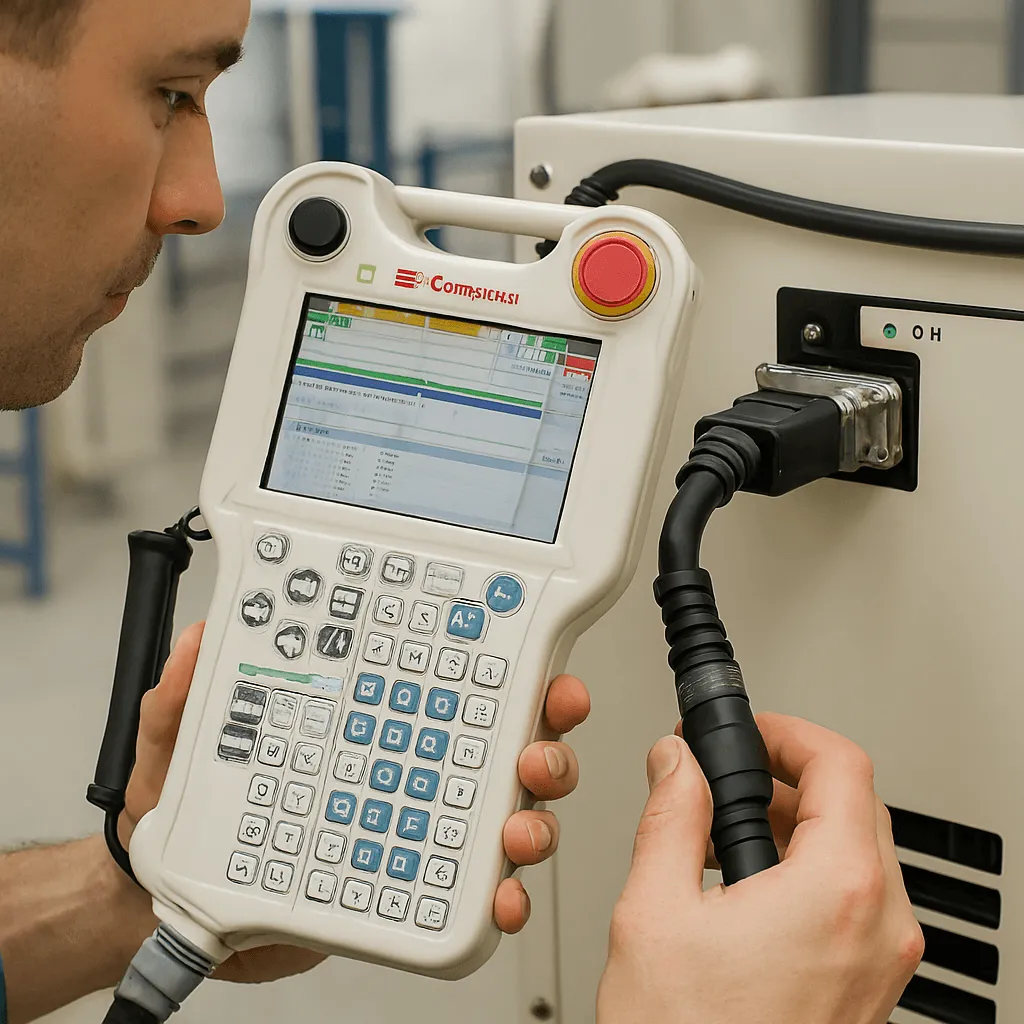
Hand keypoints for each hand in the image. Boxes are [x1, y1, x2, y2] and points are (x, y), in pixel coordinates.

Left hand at [120, 623, 589, 981]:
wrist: (171, 908)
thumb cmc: (195, 817)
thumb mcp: (180, 746)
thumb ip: (185, 695)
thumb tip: (200, 640)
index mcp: (372, 720)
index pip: (450, 683)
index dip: (504, 668)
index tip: (530, 662)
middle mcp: (409, 769)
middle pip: (503, 745)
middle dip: (544, 742)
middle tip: (535, 749)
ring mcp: (414, 829)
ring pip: (505, 816)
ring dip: (531, 821)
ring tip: (515, 831)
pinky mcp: (408, 887)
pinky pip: (469, 893)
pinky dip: (497, 898)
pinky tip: (496, 900)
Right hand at [597, 714, 923, 1023]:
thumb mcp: (655, 912)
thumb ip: (671, 817)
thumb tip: (677, 763)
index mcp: (836, 892)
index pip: (842, 764)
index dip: (789, 732)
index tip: (750, 732)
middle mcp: (878, 926)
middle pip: (857, 805)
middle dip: (791, 776)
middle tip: (734, 774)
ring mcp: (881, 964)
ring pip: (861, 854)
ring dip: (801, 824)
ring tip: (732, 829)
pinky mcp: (870, 991)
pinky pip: (857, 902)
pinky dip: (811, 872)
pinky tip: (753, 885)